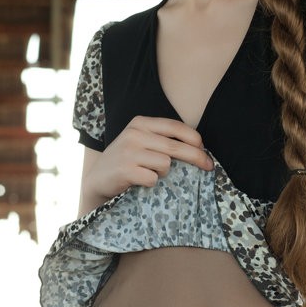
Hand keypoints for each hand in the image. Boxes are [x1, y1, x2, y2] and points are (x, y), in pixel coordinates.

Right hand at [85, 115, 213, 204]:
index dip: (194, 139)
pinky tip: (140, 181)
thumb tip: (199, 147)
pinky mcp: (125, 170)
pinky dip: (151, 183)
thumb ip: (162, 139)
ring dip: (164, 173)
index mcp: (140, 123)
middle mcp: (134, 134)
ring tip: (150, 173)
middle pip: (175, 146)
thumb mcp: (140, 141)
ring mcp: (128, 152)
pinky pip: (153, 178)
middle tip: (208, 166)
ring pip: (166, 163)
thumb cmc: (126, 161)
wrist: (97, 180)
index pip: (175, 127)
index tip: (205, 150)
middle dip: (197, 157)